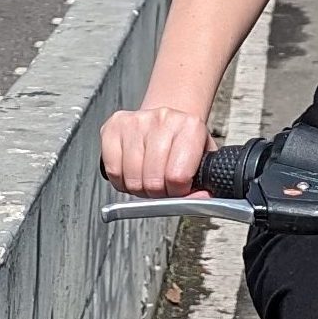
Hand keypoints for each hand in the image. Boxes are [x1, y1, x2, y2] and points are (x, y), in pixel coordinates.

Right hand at [100, 106, 214, 196]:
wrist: (167, 122)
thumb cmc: (183, 145)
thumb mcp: (202, 162)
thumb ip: (204, 184)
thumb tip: (202, 199)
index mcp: (191, 126)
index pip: (177, 177)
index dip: (177, 192)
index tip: (179, 187)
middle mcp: (164, 118)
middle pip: (153, 181)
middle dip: (157, 193)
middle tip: (162, 185)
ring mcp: (137, 120)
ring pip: (132, 179)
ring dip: (139, 188)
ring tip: (148, 177)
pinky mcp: (114, 126)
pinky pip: (113, 171)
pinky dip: (121, 181)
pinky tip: (131, 172)